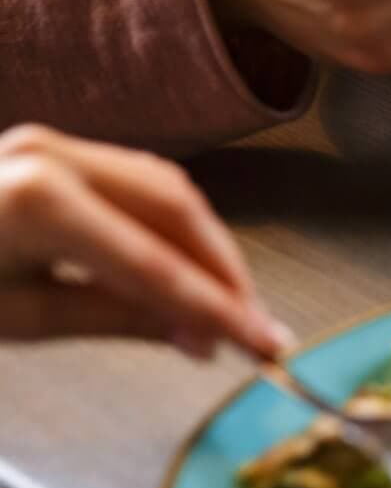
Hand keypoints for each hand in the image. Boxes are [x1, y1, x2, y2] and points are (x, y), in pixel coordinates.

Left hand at [0, 125, 287, 357]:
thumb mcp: (18, 320)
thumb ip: (117, 319)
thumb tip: (199, 338)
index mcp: (41, 201)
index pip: (157, 265)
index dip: (221, 309)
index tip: (268, 345)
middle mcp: (53, 154)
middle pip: (178, 208)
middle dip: (225, 270)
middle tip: (256, 327)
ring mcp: (52, 142)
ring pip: (166, 188)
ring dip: (207, 247)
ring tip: (229, 305)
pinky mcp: (52, 148)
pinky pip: (138, 182)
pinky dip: (173, 227)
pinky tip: (189, 270)